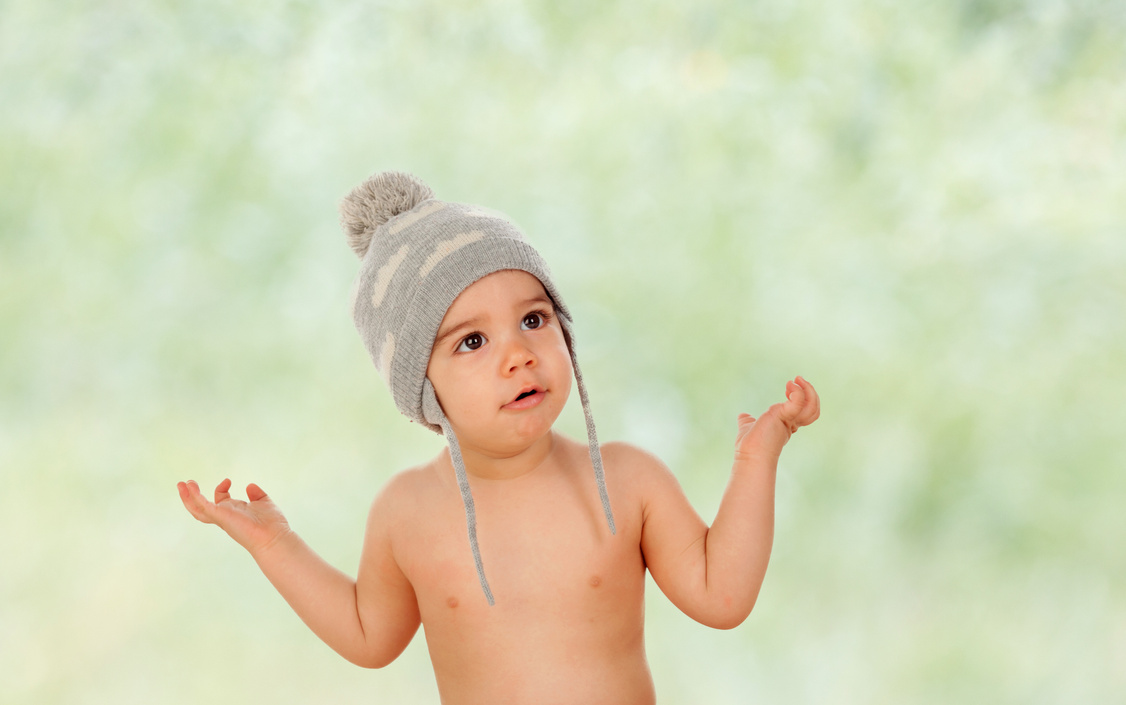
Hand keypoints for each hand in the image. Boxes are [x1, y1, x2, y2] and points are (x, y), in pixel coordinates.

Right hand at [177, 479, 291, 557]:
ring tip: (181, 484)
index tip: (228, 480)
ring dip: (188, 497)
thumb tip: (250, 485)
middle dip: (192, 496)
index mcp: (234, 513)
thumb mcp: (264, 503)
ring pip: (197, 510)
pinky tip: (190, 486)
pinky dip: (195, 496)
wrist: (273, 537)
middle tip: (185, 483)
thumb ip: (257, 494)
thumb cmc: (272, 524)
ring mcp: (221, 517)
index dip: (221, 488)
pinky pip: (203, 506)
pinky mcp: (220, 516)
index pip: (221, 500)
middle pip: (202, 508)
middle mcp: (225, 516)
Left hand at [735, 376, 819, 460]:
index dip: (802, 398)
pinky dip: (797, 392)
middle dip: (810, 392)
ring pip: (812, 406)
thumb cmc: (749, 445)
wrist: (750, 455)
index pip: (806, 411)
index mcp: (787, 425)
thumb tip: (742, 416)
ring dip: (807, 389)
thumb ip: (748, 421)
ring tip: (795, 380)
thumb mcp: (749, 426)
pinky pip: (799, 402)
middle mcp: (792, 423)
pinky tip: (789, 385)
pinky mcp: (785, 416)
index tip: (788, 388)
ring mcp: (790, 420)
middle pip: (813, 409)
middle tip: (798, 379)